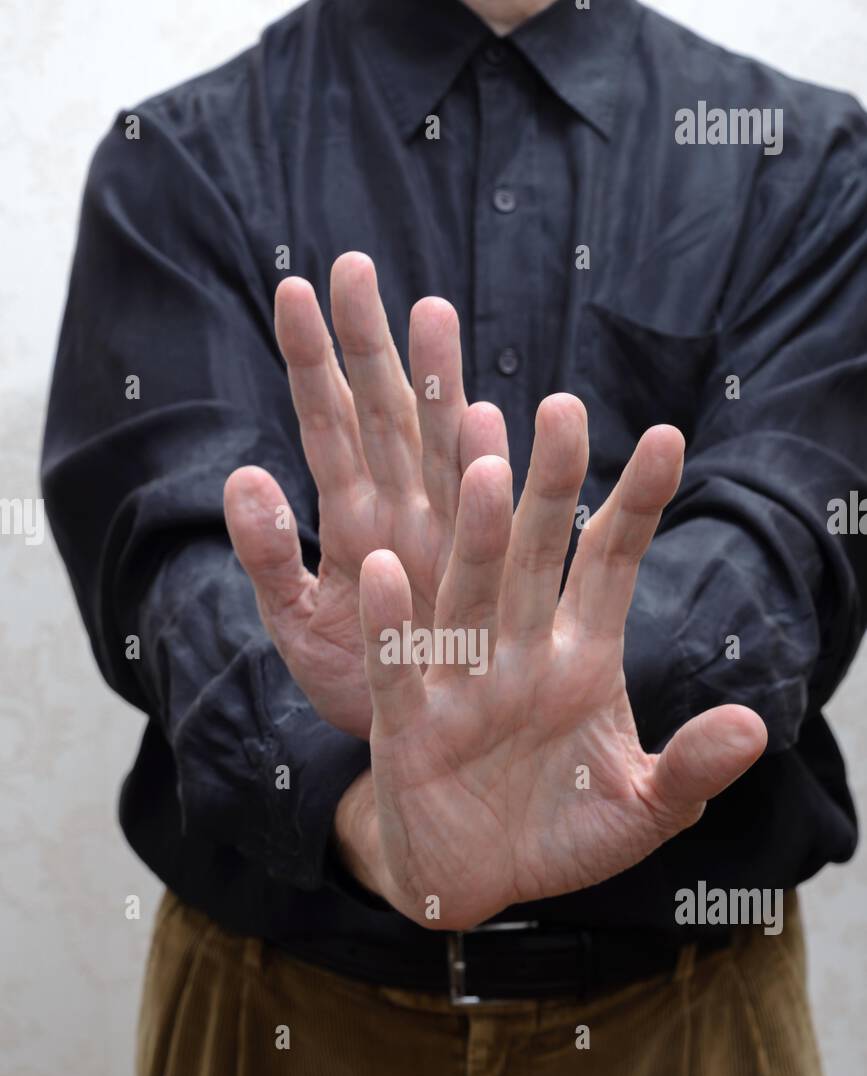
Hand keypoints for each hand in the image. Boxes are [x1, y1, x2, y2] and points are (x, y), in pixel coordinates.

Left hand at [223, 252, 505, 736]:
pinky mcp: (487, 573)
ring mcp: (449, 536)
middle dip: (371, 342)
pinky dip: (481, 475)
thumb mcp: (293, 625)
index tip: (293, 288)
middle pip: (385, 412)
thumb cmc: (349, 683)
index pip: (327, 423)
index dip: (311, 360)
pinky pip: (485, 517)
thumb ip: (266, 556)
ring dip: (435, 383)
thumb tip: (239, 476)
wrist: (412, 748)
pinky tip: (484, 428)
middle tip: (357, 268)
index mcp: (352, 519)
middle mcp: (404, 511)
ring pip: (440, 448)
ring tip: (430, 315)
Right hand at [353, 396, 767, 929]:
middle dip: (551, 487)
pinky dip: (394, 626)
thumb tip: (754, 726)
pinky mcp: (405, 728)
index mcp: (580, 657)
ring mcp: (459, 684)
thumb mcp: (642, 810)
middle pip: (536, 556)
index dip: (638, 506)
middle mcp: (518, 653)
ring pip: (468, 596)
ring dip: (474, 537)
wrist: (477, 880)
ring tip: (481, 464)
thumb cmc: (561, 831)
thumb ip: (692, 769)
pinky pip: (399, 670)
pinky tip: (388, 570)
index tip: (669, 439)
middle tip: (563, 407)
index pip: (611, 566)